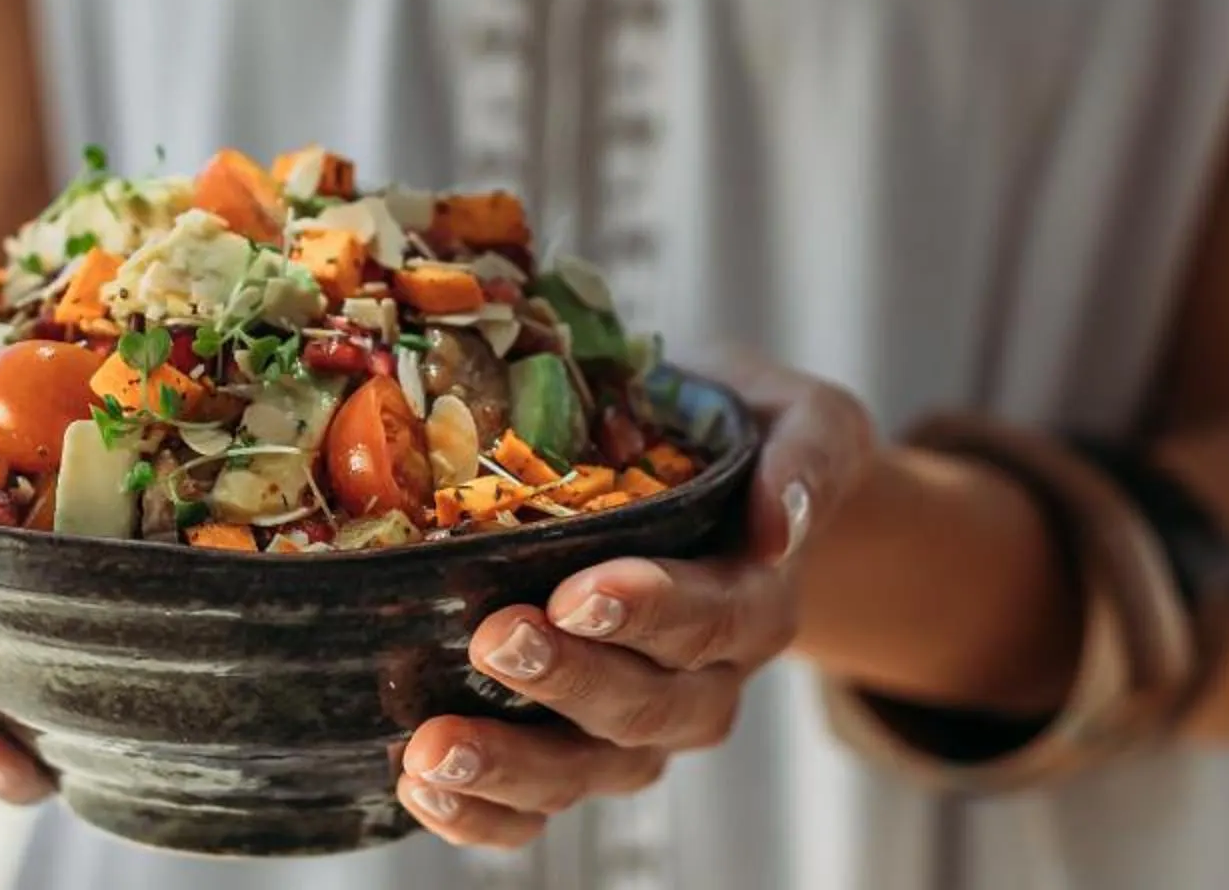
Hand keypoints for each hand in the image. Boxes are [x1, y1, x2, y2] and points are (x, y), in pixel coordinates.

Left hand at [396, 359, 875, 849]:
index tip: (575, 594)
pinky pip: (541, 807)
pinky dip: (485, 813)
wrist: (718, 478)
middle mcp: (706, 681)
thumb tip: (783, 520)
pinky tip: (422, 788)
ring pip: (589, 770)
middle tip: (494, 640)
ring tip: (432, 747)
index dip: (646, 613)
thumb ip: (805, 455)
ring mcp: (642, 728)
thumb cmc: (733, 428)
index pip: (711, 619)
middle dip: (567, 679)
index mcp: (755, 599)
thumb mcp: (794, 416)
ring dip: (510, 765)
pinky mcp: (582, 751)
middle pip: (646, 705)